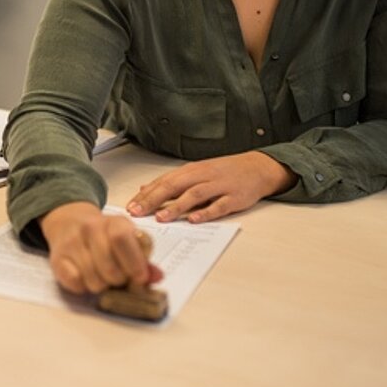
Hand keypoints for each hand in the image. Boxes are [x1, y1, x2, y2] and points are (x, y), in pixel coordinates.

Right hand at [39, 202, 163, 294]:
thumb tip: (157, 277)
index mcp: (114, 221)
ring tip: (101, 277)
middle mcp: (90, 227)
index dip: (133, 262)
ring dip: (101, 285)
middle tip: (118, 278)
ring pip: (93, 279)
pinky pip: (75, 282)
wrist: (69, 222)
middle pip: (109, 266)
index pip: (122, 239)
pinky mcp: (57, 257)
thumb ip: (143, 259)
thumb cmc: (105, 237)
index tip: (139, 278)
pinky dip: (83, 287)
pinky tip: (85, 278)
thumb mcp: (128, 240)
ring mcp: (71, 242)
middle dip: (118, 280)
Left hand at [126, 151, 296, 223]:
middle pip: (174, 186)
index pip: (163, 182)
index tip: (129, 207)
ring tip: (161, 217)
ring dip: (176, 206)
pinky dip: (206, 212)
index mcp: (190, 171)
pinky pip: (219, 205)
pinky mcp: (234, 198)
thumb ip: (171, 182)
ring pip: (194, 195)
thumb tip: (144, 188)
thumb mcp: (196, 172)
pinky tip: (194, 219)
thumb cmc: (224, 172)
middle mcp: (202, 176)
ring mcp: (219, 186)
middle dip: (153, 199)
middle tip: (138, 213)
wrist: (257, 168)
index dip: (145, 194)